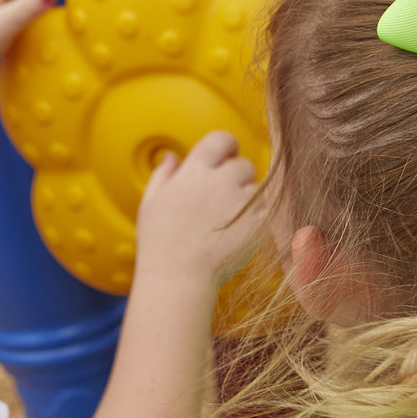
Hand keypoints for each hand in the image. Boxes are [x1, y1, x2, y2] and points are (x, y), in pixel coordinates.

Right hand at [137, 130, 261, 289]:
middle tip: (223, 199)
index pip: (222, 139)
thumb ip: (163, 175)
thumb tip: (172, 158)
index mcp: (195, 171)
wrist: (178, 278)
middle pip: (244, 164)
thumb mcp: (150, 203)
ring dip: (247, 198)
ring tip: (228, 221)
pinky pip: (266, 211)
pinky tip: (236, 234)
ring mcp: (242, 203)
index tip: (224, 158)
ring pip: (257, 188)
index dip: (225, 147)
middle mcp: (221, 181)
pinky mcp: (259, 224)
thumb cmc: (160, 244)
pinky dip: (256, 219)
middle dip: (236, 177)